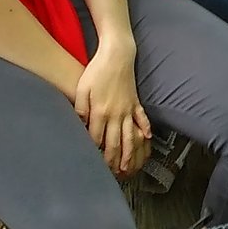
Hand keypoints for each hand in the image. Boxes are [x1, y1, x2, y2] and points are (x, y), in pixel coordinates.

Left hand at [75, 45, 150, 176]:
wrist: (117, 55)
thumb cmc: (97, 71)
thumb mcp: (82, 89)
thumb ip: (80, 109)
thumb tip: (79, 126)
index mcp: (101, 112)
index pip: (97, 139)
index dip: (94, 152)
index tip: (92, 163)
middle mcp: (116, 114)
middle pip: (115, 142)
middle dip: (113, 160)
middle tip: (112, 174)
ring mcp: (128, 109)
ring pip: (130, 135)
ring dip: (129, 152)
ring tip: (128, 166)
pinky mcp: (135, 102)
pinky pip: (142, 119)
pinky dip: (146, 129)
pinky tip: (147, 139)